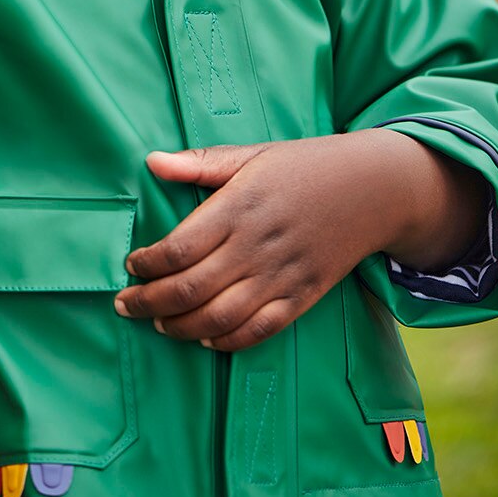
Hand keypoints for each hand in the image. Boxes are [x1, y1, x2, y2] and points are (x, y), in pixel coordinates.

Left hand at [114, 133, 434, 352]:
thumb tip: (151, 161)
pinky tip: (205, 339)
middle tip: (125, 306)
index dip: (146, 265)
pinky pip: (259, 331)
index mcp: (239, 207)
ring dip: (181, 327)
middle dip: (149, 303)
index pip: (178, 248)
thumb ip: (200, 163)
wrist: (373, 189)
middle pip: (191, 289)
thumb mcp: (252, 154)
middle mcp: (256, 246)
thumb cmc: (304, 166)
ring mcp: (281, 276)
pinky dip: (228, 342)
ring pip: (219, 317)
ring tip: (157, 324)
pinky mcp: (303, 296)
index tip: (130, 265)